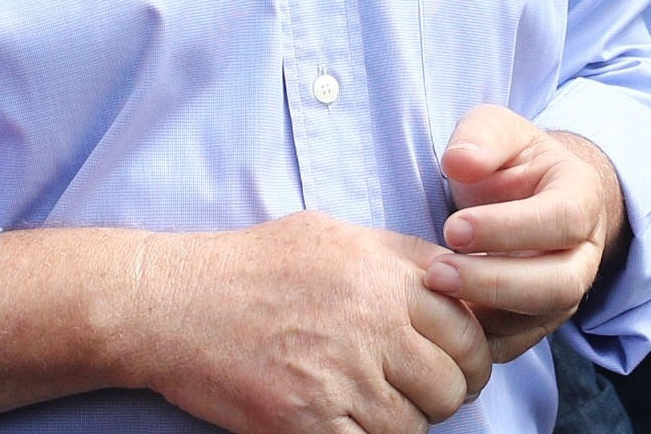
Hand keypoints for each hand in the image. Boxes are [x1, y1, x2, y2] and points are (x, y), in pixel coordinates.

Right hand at [144, 212, 490, 432]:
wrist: (177, 304)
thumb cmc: (254, 265)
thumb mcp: (334, 235)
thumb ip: (397, 258)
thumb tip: (453, 279)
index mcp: (384, 276)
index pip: (468, 327)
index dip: (474, 353)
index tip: (461, 363)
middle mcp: (372, 324)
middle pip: (452, 381)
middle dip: (448, 393)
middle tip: (428, 394)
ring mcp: (341, 376)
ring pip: (416, 424)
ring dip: (406, 423)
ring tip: (381, 407)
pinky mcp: (307, 421)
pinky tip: (347, 423)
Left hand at [425, 106, 627, 364]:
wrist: (527, 195)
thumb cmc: (511, 161)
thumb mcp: (497, 131)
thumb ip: (481, 137)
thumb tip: (459, 161)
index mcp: (581, 198)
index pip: (562, 220)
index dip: (510, 229)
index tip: (453, 227)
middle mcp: (583, 253)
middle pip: (558, 284)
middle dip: (496, 282)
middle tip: (437, 272)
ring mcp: (564, 293)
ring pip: (539, 319)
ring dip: (484, 312)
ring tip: (432, 293)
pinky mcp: (537, 323)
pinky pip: (514, 344)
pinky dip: (478, 339)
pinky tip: (440, 320)